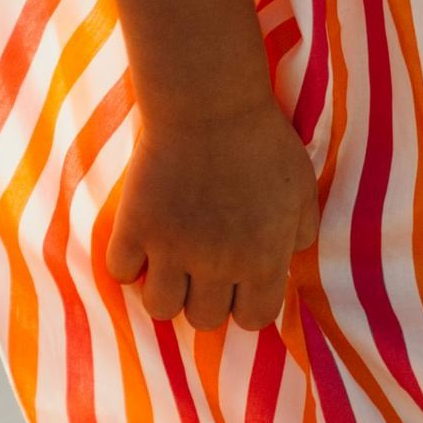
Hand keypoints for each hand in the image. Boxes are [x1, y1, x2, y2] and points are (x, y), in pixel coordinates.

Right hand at [103, 96, 319, 331]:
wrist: (210, 101)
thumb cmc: (262, 139)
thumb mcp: (301, 186)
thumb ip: (301, 233)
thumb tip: (288, 260)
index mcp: (262, 259)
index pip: (255, 320)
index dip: (247, 303)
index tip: (240, 280)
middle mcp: (218, 265)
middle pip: (205, 320)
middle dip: (206, 296)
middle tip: (203, 264)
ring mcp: (172, 249)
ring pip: (161, 309)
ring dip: (166, 288)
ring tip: (170, 259)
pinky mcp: (135, 228)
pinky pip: (121, 272)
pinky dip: (129, 261)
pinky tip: (141, 238)